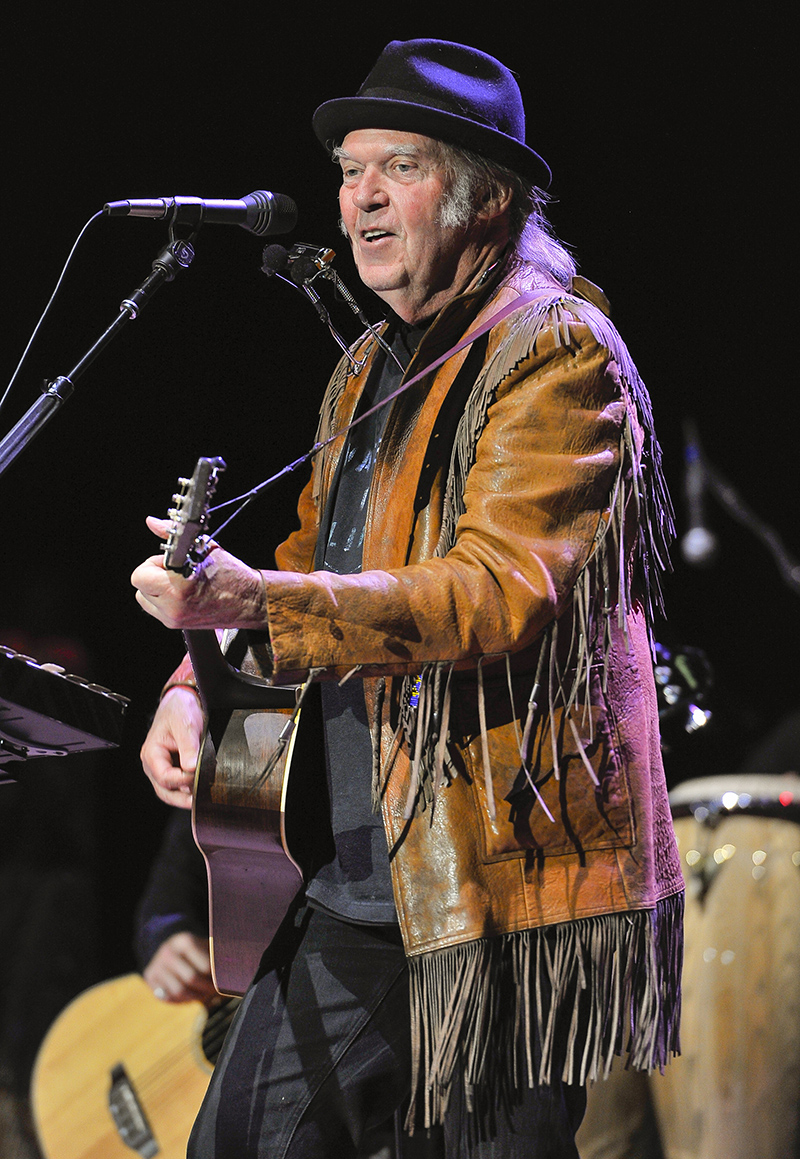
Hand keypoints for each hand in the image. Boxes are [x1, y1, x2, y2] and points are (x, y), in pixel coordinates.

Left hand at [131, 516, 266, 630]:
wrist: (249, 602)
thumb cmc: (231, 574)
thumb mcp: (203, 548)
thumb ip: (172, 535)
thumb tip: (153, 522)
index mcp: (179, 588)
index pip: (140, 575)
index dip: (153, 563)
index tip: (169, 560)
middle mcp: (173, 607)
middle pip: (139, 587)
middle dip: (152, 575)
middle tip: (173, 570)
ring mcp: (173, 619)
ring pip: (144, 599)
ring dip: (155, 588)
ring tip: (177, 582)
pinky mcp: (176, 625)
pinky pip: (155, 609)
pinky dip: (163, 599)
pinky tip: (181, 592)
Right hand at [140, 686, 203, 806]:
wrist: (182, 701)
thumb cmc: (179, 710)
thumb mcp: (185, 724)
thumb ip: (188, 746)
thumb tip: (191, 768)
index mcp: (152, 753)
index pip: (164, 777)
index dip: (182, 780)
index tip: (197, 776)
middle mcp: (154, 764)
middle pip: (164, 791)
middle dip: (181, 798)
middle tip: (199, 800)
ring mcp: (164, 767)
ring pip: (171, 791)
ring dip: (185, 797)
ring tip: (201, 798)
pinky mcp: (174, 767)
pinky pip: (179, 784)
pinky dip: (188, 789)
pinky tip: (200, 788)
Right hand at [144, 931, 216, 1004]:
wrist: (169, 948)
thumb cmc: (195, 950)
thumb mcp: (206, 946)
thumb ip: (218, 958)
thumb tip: (236, 971)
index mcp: (185, 940)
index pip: (205, 966)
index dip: (215, 977)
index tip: (222, 982)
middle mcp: (168, 951)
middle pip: (191, 979)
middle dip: (205, 989)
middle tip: (214, 992)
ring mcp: (156, 965)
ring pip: (178, 992)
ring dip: (194, 997)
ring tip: (204, 995)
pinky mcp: (149, 978)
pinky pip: (168, 997)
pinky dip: (181, 1000)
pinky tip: (190, 995)